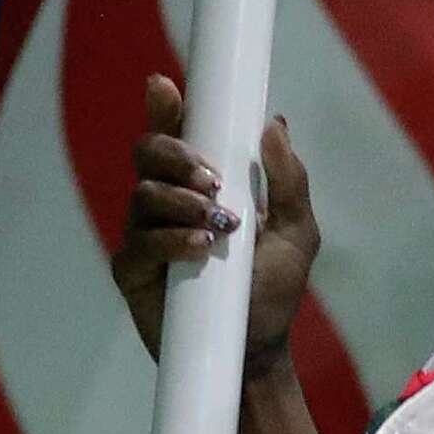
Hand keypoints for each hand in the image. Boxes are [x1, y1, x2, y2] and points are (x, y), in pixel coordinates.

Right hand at [111, 74, 320, 382]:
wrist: (258, 347)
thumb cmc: (274, 284)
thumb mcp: (298, 230)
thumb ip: (289, 180)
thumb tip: (275, 123)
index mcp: (201, 180)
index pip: (177, 132)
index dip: (166, 106)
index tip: (165, 86)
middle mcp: (167, 199)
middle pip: (147, 153)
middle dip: (176, 154)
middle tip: (214, 180)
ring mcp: (146, 234)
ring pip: (143, 194)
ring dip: (181, 201)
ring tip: (218, 223)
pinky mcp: (134, 272)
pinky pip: (138, 244)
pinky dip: (170, 240)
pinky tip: (200, 247)